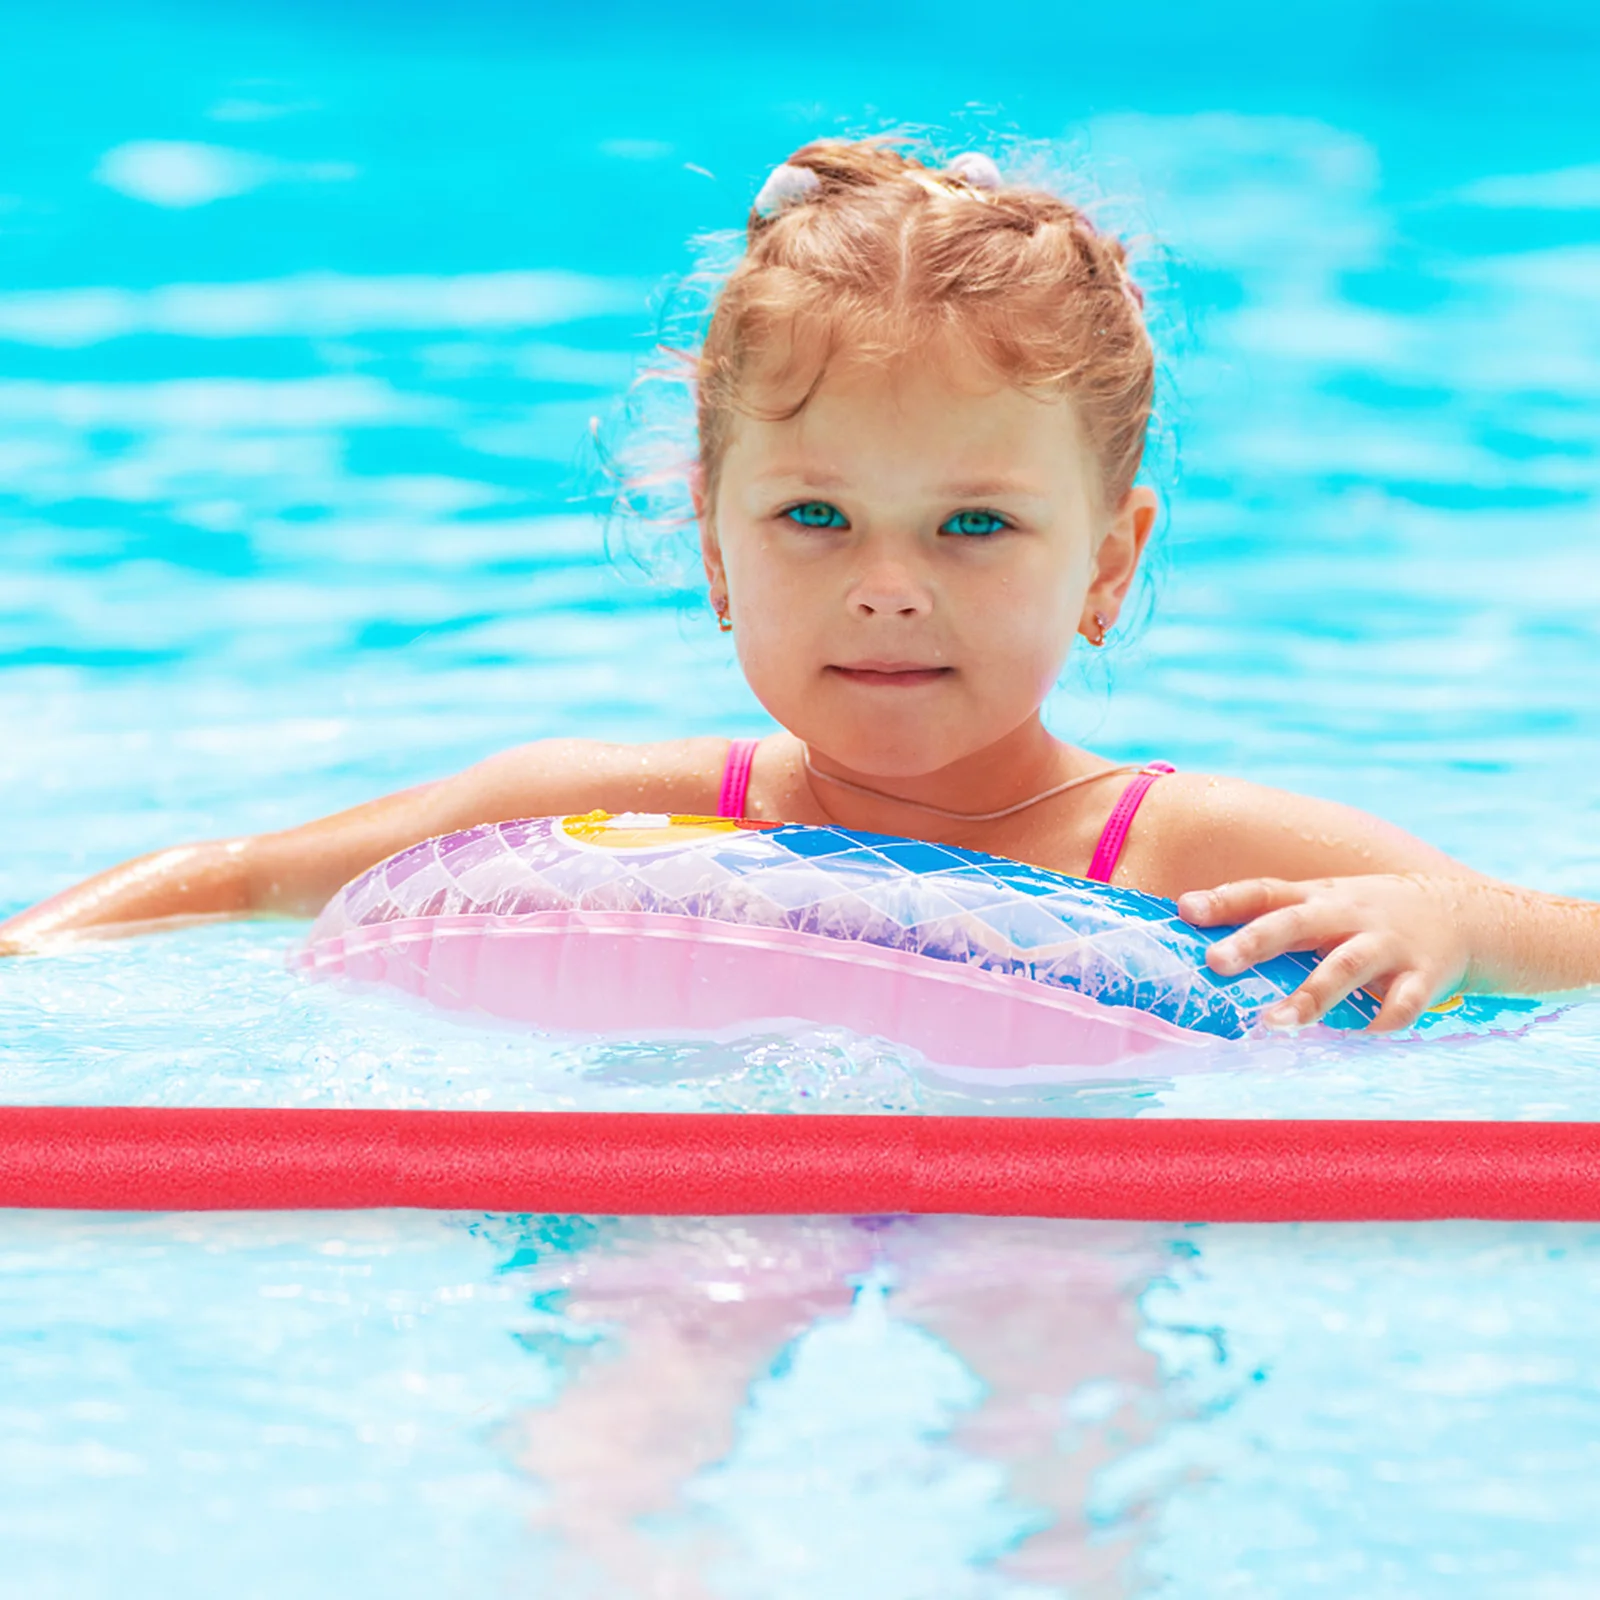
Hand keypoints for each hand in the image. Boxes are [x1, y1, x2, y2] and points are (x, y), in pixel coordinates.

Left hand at [1176, 873, 1472, 1032]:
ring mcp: (1387, 944)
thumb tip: (1199, 933)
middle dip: (1255, 942)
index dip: (1225, 900)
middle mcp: (1348, 916)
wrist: (1467, 915)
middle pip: (1296, 924)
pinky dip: (1382, 1021)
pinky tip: (1360, 1036)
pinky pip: (1402, 1003)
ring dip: (1310, 996)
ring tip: (1273, 1022)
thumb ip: (1273, 915)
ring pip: (1344, 968)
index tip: (1185, 910)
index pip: (1264, 893)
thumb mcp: (1326, 901)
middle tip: (1215, 962)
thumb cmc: (1371, 914)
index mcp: (1319, 898)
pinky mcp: (1424, 976)